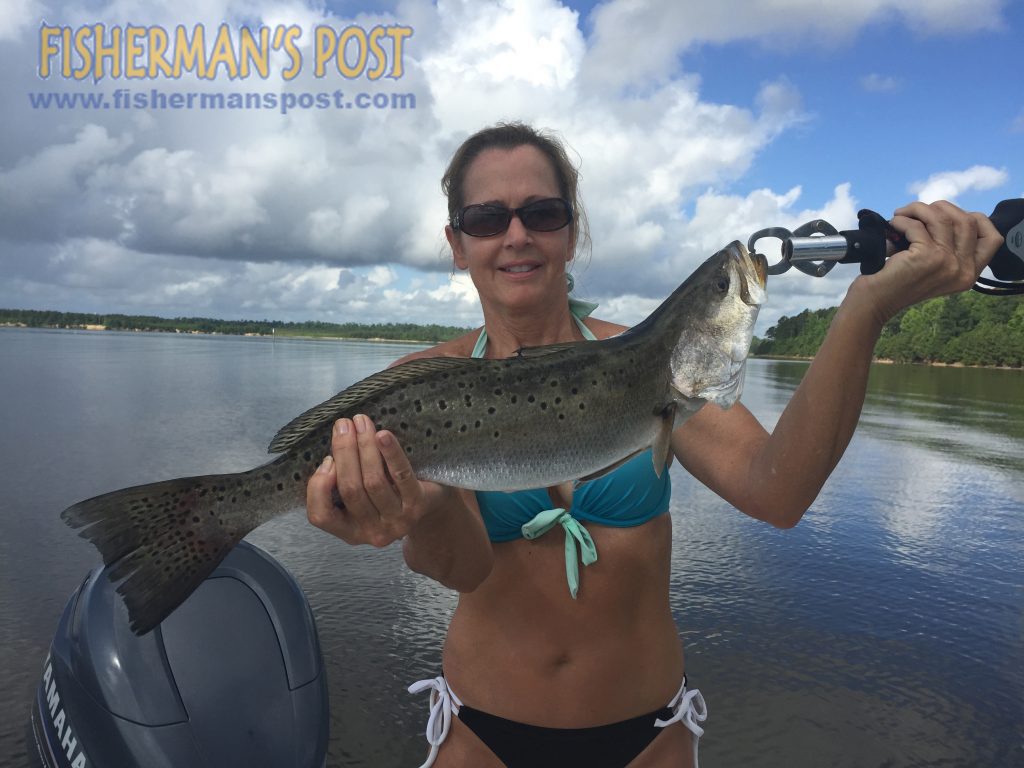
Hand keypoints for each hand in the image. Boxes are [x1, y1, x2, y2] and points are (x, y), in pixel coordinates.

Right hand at [306, 414, 450, 546]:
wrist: (431, 510)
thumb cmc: (387, 497)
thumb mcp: (359, 500)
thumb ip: (340, 483)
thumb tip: (333, 450)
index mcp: (349, 531)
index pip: (320, 516)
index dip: (318, 487)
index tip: (327, 458)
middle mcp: (371, 532)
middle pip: (350, 489)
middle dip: (344, 452)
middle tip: (343, 424)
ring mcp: (396, 520)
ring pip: (374, 481)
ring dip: (364, 447)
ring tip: (361, 422)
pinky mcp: (418, 504)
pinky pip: (401, 475)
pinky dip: (391, 453)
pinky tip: (383, 435)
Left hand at [856, 200, 1002, 322]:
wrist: (874, 303)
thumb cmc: (899, 282)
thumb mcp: (934, 267)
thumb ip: (949, 247)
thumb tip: (943, 213)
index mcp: (970, 274)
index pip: (993, 238)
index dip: (974, 219)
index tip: (947, 216)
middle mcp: (964, 270)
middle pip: (968, 221)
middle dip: (941, 208)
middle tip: (916, 212)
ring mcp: (947, 263)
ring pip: (942, 218)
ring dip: (918, 210)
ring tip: (901, 216)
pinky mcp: (926, 257)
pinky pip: (916, 225)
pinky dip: (902, 221)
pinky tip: (893, 227)